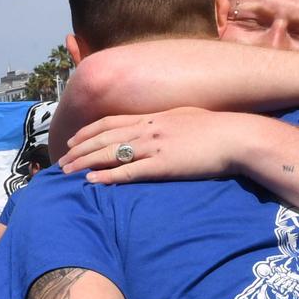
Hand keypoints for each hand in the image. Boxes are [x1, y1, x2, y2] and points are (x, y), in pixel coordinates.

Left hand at [62, 107, 248, 182]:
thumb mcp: (186, 119)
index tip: (73, 140)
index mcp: (153, 117)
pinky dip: (108, 176)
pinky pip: (129, 171)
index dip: (88, 131)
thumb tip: (156, 128)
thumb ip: (166, 123)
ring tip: (67, 172)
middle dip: (79, 149)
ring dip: (85, 163)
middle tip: (61, 161)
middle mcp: (149, 129)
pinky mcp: (164, 165)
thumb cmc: (217, 129)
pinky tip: (92, 181)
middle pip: (104, 137)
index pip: (111, 122)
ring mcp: (155, 146)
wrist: (237, 136)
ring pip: (110, 153)